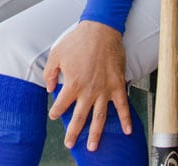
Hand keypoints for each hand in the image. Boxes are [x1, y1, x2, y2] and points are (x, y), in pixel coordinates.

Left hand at [44, 21, 131, 151]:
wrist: (101, 30)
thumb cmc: (77, 41)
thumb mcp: (56, 53)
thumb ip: (50, 73)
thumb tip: (49, 88)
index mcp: (72, 84)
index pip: (61, 105)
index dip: (56, 112)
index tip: (54, 116)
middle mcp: (88, 91)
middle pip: (80, 117)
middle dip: (73, 132)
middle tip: (69, 144)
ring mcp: (104, 90)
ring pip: (100, 117)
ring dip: (96, 134)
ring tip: (92, 147)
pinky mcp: (117, 86)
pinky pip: (123, 106)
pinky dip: (126, 120)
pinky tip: (128, 131)